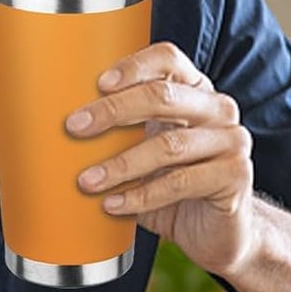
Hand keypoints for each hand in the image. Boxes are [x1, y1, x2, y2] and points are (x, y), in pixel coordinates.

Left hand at [66, 41, 255, 276]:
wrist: (221, 232)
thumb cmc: (176, 187)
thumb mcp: (147, 152)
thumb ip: (119, 136)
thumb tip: (54, 131)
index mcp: (195, 90)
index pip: (167, 59)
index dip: (133, 66)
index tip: (98, 83)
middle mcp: (218, 108)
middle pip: (163, 96)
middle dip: (113, 111)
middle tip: (75, 128)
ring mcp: (232, 141)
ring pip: (168, 145)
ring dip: (120, 164)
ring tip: (87, 181)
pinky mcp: (236, 177)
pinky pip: (180, 183)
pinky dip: (141, 196)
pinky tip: (115, 204)